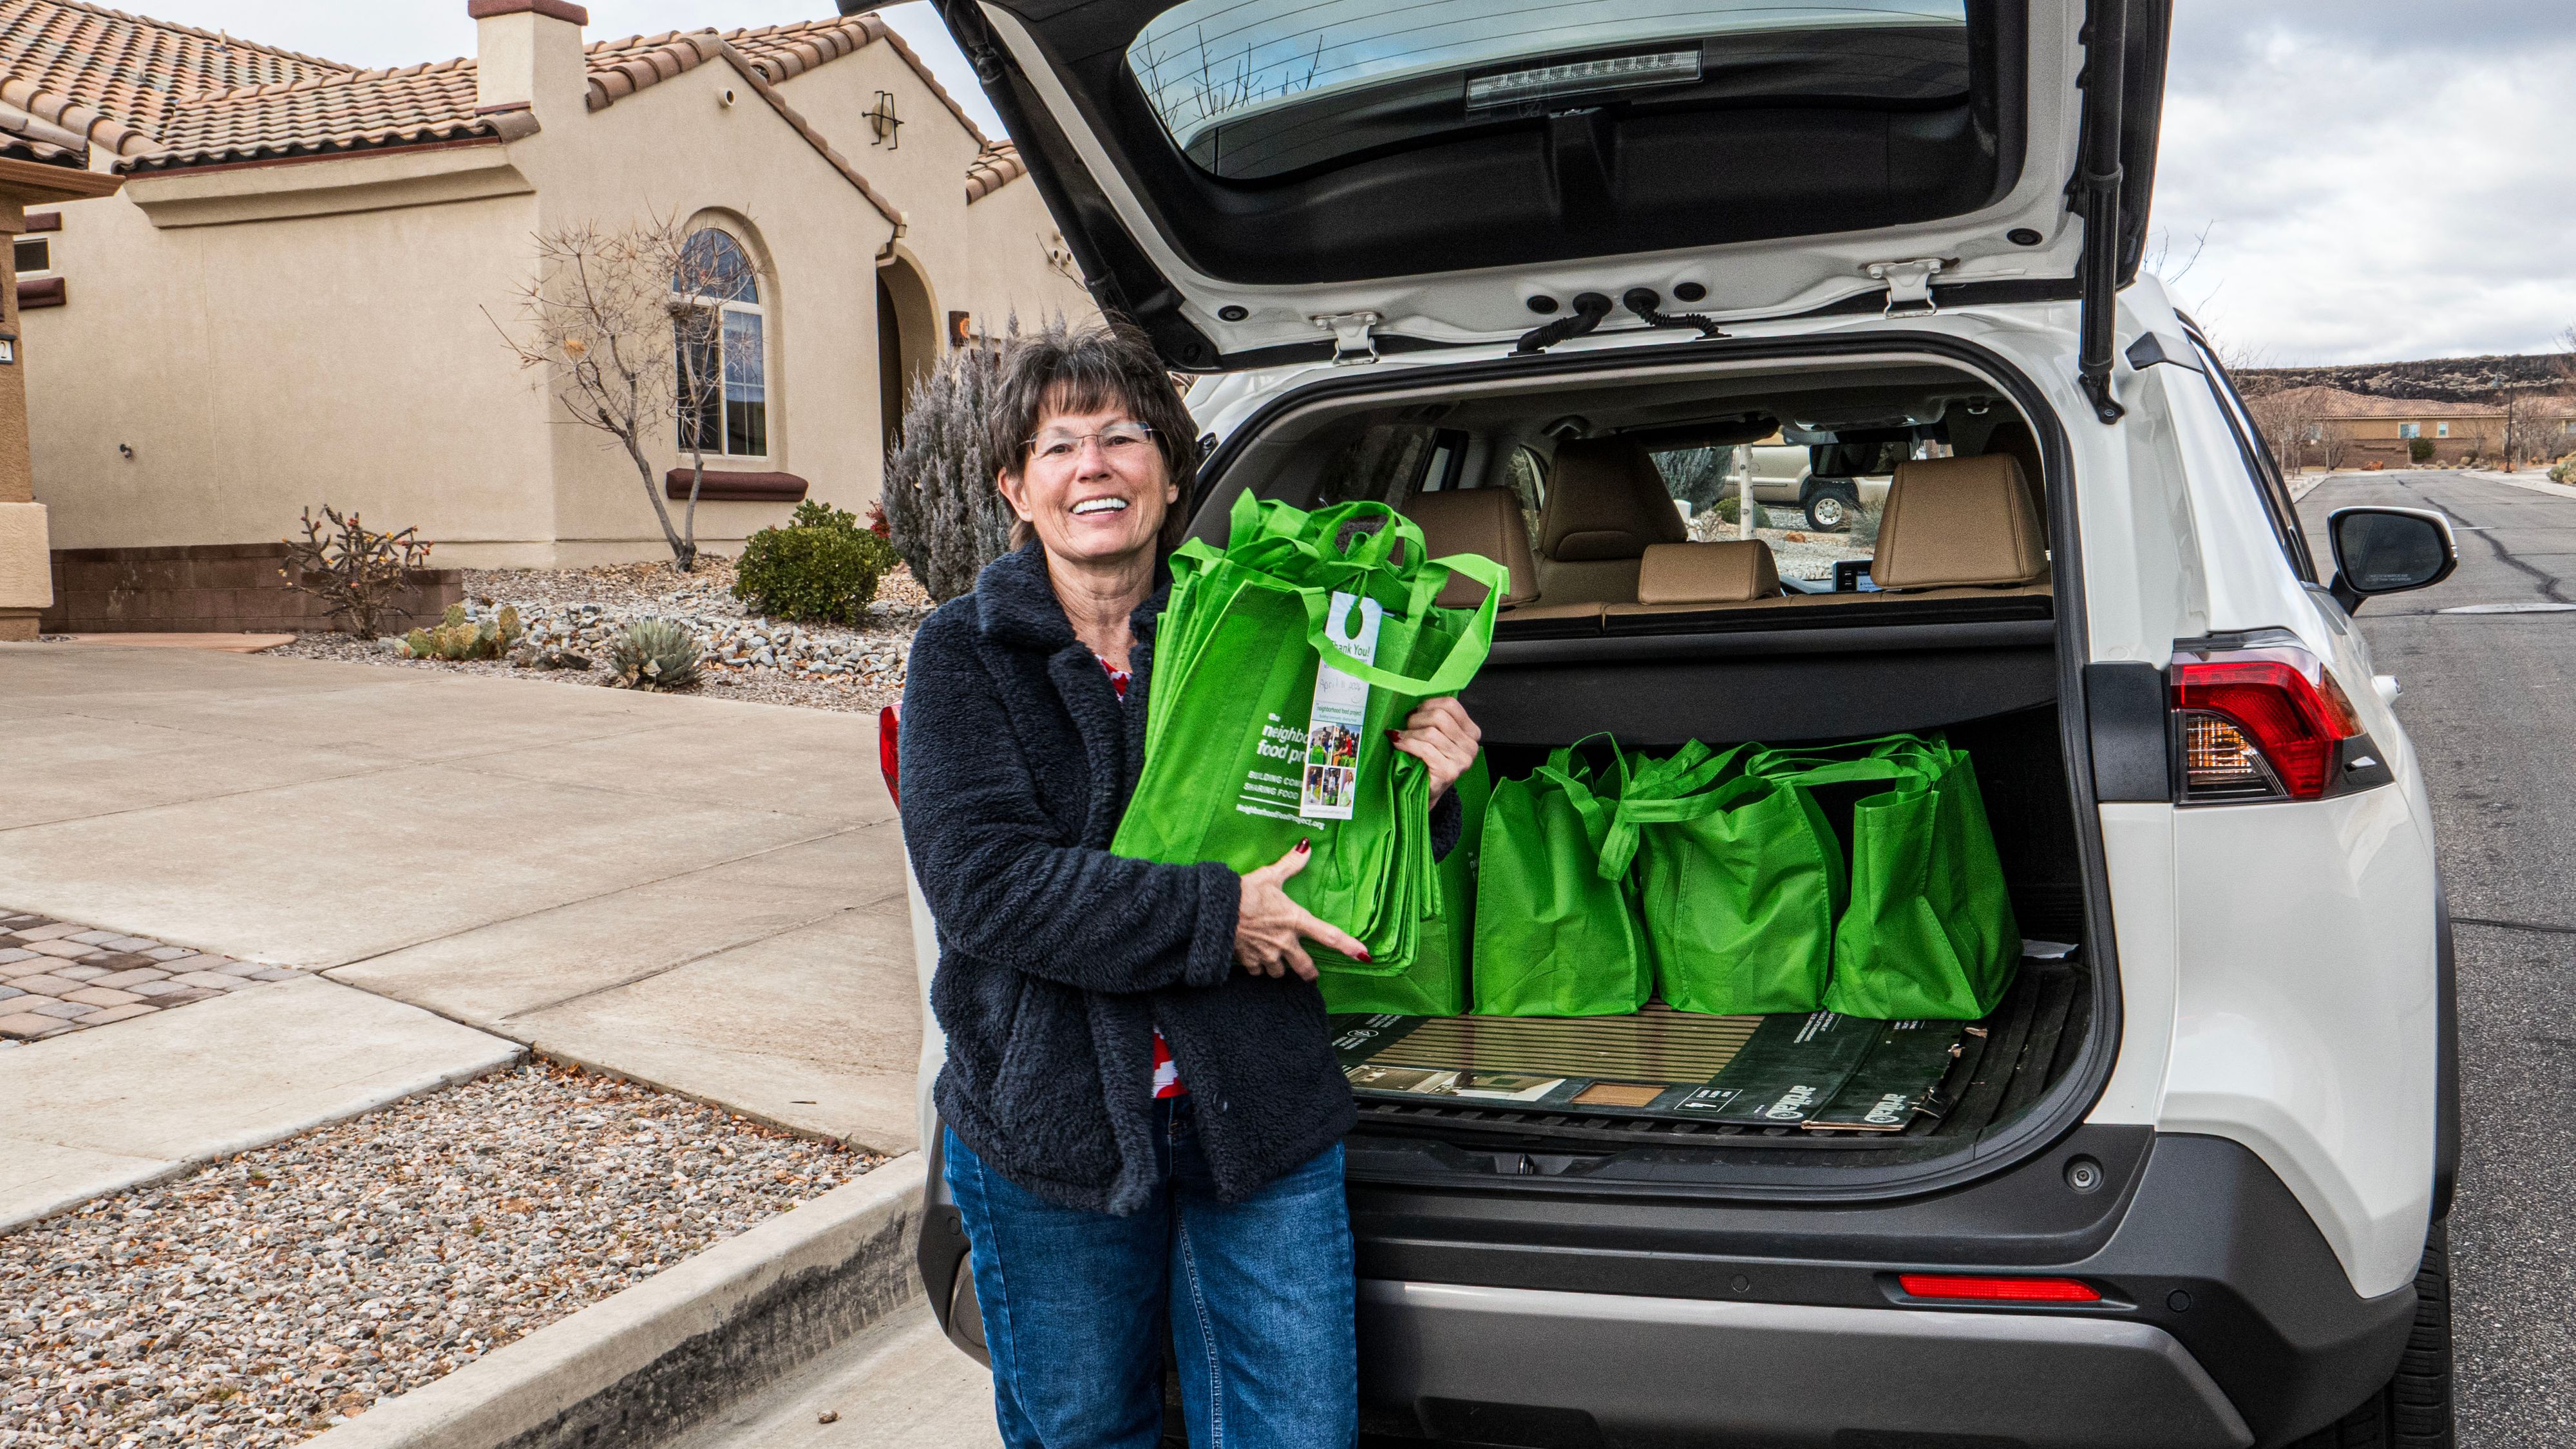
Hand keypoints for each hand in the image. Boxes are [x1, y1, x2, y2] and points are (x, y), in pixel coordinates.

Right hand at [1234, 840, 1368, 980]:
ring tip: (1276, 961)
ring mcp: (1267, 955)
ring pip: (1280, 973)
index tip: (1364, 956)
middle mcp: (1285, 942)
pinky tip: (1255, 959)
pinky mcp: (1249, 961)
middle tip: (1311, 975)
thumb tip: (1306, 846)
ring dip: (1280, 969)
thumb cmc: (1245, 892)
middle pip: (1306, 968)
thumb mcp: (1270, 876)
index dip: (1349, 947)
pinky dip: (1258, 968)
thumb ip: (1290, 864)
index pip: (1329, 936)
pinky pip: (1258, 972)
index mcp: (1295, 920)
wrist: (1214, 911)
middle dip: (1309, 973)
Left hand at [1389, 697, 1481, 804]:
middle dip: (1416, 719)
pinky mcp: (1449, 772)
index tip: (1415, 712)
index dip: (1428, 704)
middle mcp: (1471, 746)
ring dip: (1409, 733)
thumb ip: (1433, 719)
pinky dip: (1407, 744)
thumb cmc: (1428, 761)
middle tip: (1405, 727)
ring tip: (1400, 738)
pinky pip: (1424, 749)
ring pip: (1430, 732)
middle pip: (1439, 716)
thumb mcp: (1436, 736)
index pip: (1450, 704)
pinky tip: (1399, 745)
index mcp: (1471, 732)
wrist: (1426, 791)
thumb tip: (1412, 702)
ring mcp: (1462, 760)